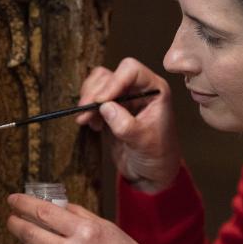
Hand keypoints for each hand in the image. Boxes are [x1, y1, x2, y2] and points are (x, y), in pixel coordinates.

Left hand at [7, 193, 154, 243]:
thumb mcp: (105, 226)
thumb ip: (78, 214)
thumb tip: (53, 203)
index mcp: (85, 232)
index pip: (44, 212)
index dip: (23, 203)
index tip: (13, 199)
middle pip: (30, 233)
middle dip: (15, 223)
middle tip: (12, 218)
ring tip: (25, 243)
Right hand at [76, 57, 181, 192]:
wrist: (151, 172)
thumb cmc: (157, 156)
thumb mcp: (143, 142)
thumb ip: (125, 124)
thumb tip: (105, 107)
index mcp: (154, 90)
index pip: (131, 71)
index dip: (113, 82)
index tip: (100, 102)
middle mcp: (139, 89)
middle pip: (110, 75)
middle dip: (95, 92)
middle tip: (85, 111)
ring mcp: (124, 97)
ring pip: (99, 82)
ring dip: (89, 98)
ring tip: (87, 119)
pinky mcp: (112, 107)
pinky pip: (94, 97)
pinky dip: (88, 108)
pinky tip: (92, 124)